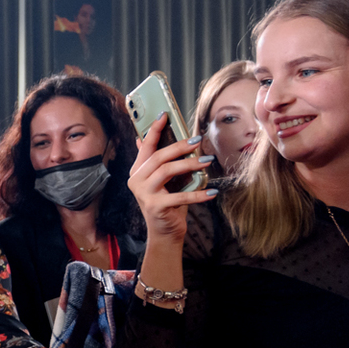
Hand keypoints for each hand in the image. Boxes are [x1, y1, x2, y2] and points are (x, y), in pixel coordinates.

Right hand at [128, 114, 216, 247]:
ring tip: (207, 160)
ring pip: (167, 170)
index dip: (155, 129)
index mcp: (137, 171)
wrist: (164, 232)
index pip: (145, 146)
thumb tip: (146, 137)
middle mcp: (136, 180)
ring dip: (190, 164)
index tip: (165, 115)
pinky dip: (198, 194)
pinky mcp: (155, 206)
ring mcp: (144, 194)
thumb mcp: (162, 180)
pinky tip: (212, 191)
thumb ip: (156, 161)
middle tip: (198, 141)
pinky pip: (180, 196)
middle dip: (180, 146)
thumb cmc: (166, 203)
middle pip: (158, 157)